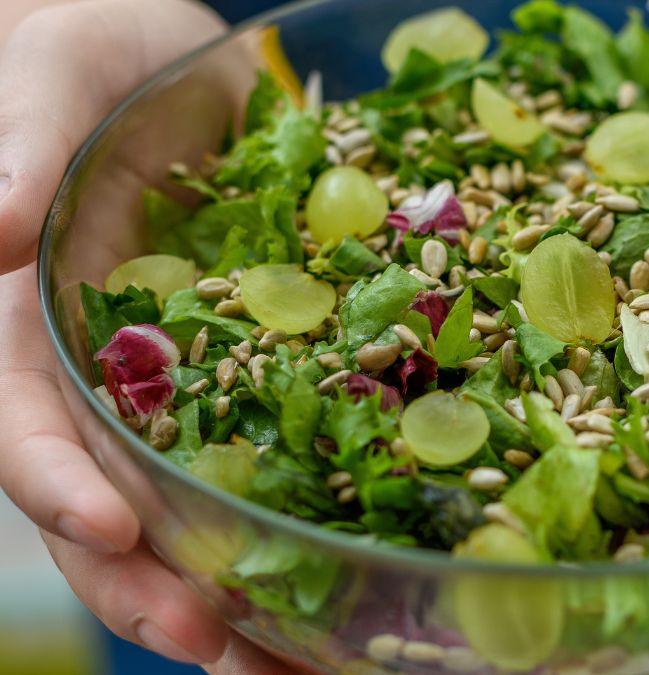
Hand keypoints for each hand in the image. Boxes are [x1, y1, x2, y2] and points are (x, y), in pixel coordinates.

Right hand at [0, 2, 288, 670]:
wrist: (171, 66)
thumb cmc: (88, 59)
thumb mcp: (50, 76)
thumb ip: (11, 141)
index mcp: (25, 324)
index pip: (22, 425)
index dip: (57, 484)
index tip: (111, 531)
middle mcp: (95, 379)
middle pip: (104, 506)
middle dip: (150, 583)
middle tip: (219, 644)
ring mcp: (175, 390)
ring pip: (185, 510)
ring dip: (228, 592)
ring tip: (290, 661)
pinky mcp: (254, 379)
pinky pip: (271, 461)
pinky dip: (295, 527)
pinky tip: (343, 583)